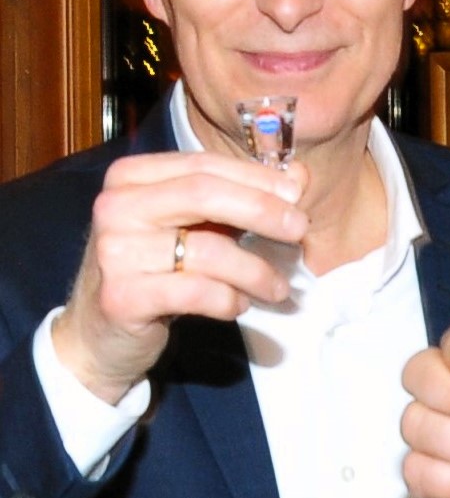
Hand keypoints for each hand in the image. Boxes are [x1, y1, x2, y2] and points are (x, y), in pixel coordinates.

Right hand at [51, 151, 308, 402]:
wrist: (101, 333)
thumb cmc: (157, 269)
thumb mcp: (193, 226)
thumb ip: (239, 198)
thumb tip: (299, 177)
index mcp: (130, 177)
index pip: (203, 164)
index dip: (256, 177)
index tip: (297, 193)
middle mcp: (116, 207)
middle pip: (204, 195)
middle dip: (263, 210)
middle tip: (300, 230)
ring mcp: (114, 252)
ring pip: (207, 250)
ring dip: (256, 271)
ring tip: (278, 288)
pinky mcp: (121, 296)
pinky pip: (195, 291)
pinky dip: (228, 299)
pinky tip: (238, 304)